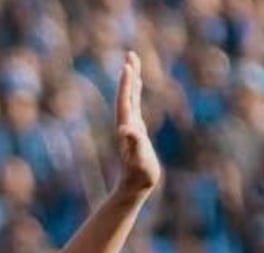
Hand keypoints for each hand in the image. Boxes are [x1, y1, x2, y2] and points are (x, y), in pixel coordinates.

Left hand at [113, 50, 162, 199]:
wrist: (134, 186)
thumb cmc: (139, 174)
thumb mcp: (138, 159)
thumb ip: (133, 143)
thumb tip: (124, 129)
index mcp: (127, 127)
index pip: (126, 100)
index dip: (127, 83)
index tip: (128, 65)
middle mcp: (126, 124)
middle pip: (127, 94)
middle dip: (129, 75)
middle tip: (130, 54)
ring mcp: (131, 126)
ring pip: (131, 98)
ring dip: (131, 81)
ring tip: (132, 64)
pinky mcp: (136, 130)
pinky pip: (136, 106)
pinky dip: (136, 93)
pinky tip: (137, 86)